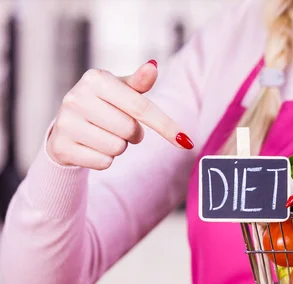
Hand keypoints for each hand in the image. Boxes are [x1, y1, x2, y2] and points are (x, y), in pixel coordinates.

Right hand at [47, 60, 193, 169]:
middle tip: (120, 127)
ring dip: (118, 146)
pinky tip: (92, 147)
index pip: (141, 107)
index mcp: (95, 79)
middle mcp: (76, 97)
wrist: (65, 128)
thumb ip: (139, 82)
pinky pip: (103, 163)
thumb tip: (153, 66)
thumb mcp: (121, 90)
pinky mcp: (61, 147)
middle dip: (133, 134)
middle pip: (130, 130)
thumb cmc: (103, 105)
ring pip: (117, 148)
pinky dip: (105, 160)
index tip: (186, 142)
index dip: (166, 126)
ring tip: (104, 134)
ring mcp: (66, 123)